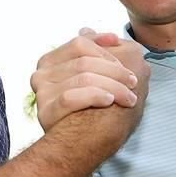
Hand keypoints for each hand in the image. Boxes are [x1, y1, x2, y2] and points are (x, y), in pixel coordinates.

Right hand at [31, 28, 145, 131]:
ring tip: (130, 98)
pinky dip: (95, 96)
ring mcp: (41, 93)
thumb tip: (87, 30)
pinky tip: (109, 101)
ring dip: (113, 86)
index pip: (80, 44)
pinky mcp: (45, 111)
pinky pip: (72, 97)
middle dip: (114, 70)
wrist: (84, 147)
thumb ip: (93, 52)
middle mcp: (41, 75)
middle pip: (84, 60)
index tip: (123, 55)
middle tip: (133, 82)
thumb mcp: (98, 77)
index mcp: (51, 61)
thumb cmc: (95, 110)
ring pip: (83, 77)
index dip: (104, 47)